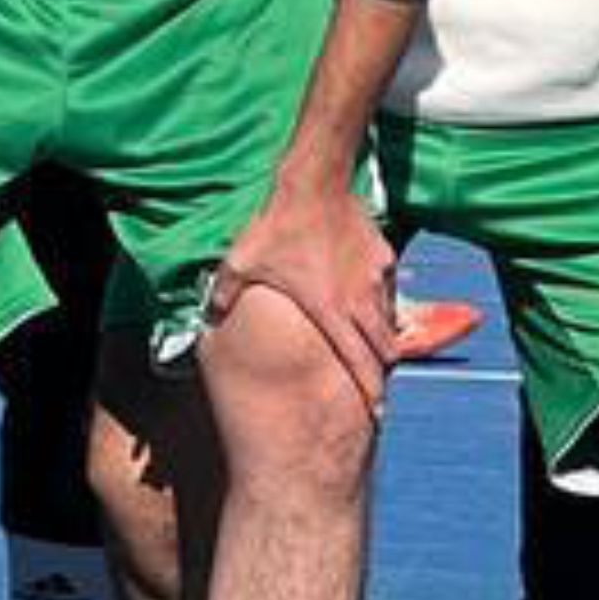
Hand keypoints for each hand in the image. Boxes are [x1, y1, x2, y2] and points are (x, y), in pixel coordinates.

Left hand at [201, 171, 403, 407]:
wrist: (312, 184)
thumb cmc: (276, 227)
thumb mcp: (240, 263)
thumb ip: (225, 294)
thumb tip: (209, 315)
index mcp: (331, 311)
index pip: (359, 363)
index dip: (371, 392)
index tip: (377, 414)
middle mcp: (360, 300)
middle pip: (386, 350)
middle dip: (383, 372)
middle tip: (377, 388)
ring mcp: (376, 278)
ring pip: (389, 319)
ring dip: (383, 336)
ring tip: (372, 345)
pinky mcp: (383, 257)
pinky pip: (387, 287)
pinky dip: (380, 299)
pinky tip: (365, 295)